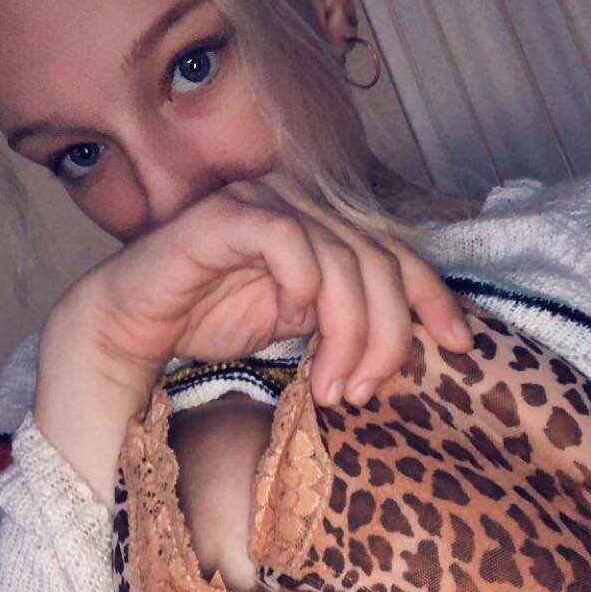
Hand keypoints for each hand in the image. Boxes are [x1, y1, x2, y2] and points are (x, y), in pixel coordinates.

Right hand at [68, 170, 471, 408]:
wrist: (130, 325)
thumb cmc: (210, 321)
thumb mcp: (301, 326)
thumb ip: (348, 318)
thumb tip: (413, 340)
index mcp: (324, 221)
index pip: (398, 252)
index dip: (434, 297)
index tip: (460, 347)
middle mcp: (301, 200)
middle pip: (379, 262)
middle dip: (384, 337)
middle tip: (362, 392)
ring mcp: (264, 199)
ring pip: (342, 258)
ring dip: (346, 333)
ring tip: (330, 386)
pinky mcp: (227, 213)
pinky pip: (288, 241)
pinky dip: (301, 286)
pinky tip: (288, 321)